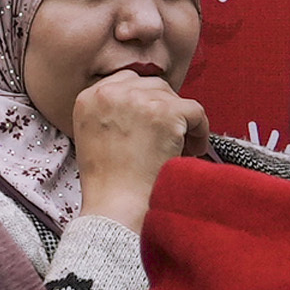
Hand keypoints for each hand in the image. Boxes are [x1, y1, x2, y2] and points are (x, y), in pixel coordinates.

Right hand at [63, 70, 204, 227]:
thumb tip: (145, 105)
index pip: (128, 82)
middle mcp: (111, 92)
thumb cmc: (108, 184)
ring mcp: (139, 100)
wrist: (115, 207)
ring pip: (175, 98)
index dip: (146, 104)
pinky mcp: (165, 112)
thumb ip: (112, 113)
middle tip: (169, 139)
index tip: (153, 126)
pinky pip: (196, 111)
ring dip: (181, 121)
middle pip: (153, 86)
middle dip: (165, 111)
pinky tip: (192, 151)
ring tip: (180, 149)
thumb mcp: (94, 137)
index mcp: (89, 97)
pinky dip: (200, 131)